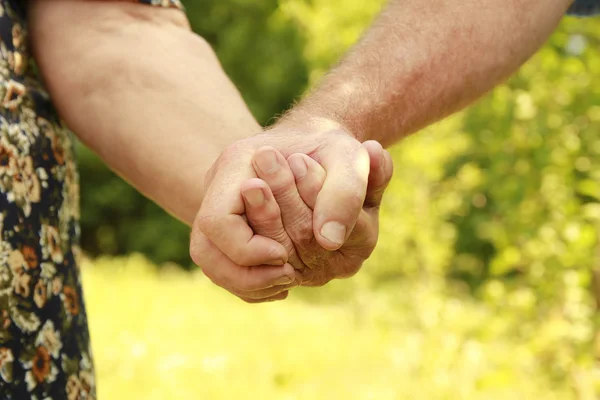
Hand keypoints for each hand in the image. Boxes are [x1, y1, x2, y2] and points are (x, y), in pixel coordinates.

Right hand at [189, 125, 376, 301]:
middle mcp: (219, 186)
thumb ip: (344, 193)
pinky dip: (249, 282)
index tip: (284, 254)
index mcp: (238, 163)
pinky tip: (279, 280)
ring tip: (286, 280)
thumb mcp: (349, 160)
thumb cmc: (332, 151)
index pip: (219, 222)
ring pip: (210, 262)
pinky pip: (221, 267)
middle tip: (290, 273)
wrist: (316, 144)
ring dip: (247, 282)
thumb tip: (328, 241)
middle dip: (250, 272)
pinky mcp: (225, 227)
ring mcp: (217, 207)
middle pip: (206, 250)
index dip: (248, 249)